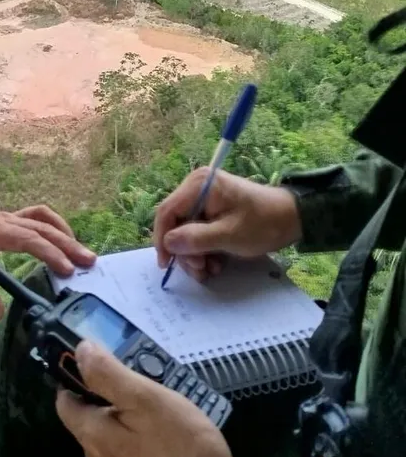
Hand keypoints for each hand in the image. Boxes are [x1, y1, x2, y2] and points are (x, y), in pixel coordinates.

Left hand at [0, 205, 95, 319]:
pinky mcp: (9, 219)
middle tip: (89, 262)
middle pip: (43, 228)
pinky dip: (54, 224)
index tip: (66, 269)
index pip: (28, 239)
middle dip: (68, 244)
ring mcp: (8, 217)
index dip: (49, 253)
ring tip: (81, 252)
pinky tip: (63, 237)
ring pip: (43, 219)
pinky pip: (37, 215)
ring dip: (65, 233)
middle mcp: (5, 220)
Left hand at [56, 342, 246, 456]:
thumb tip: (81, 350)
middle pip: (90, 426)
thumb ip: (109, 374)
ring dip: (127, 433)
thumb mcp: (147, 400)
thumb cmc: (181, 453)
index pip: (65, 403)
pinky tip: (166, 453)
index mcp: (93, 437)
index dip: (74, 381)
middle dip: (109, 407)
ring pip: (112, 450)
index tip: (92, 367)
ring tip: (159, 421)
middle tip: (141, 393)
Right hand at [154, 169, 301, 283]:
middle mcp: (196, 187)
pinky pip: (198, 230)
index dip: (162, 239)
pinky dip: (204, 248)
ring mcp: (204, 197)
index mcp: (198, 185)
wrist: (293, 218)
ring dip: (195, 253)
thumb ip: (196, 239)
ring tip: (212, 269)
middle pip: (175, 223)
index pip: (167, 211)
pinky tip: (216, 262)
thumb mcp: (229, 235)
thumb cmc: (263, 224)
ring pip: (185, 230)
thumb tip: (168, 243)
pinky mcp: (212, 208)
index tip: (167, 265)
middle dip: (185, 250)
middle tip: (201, 270)